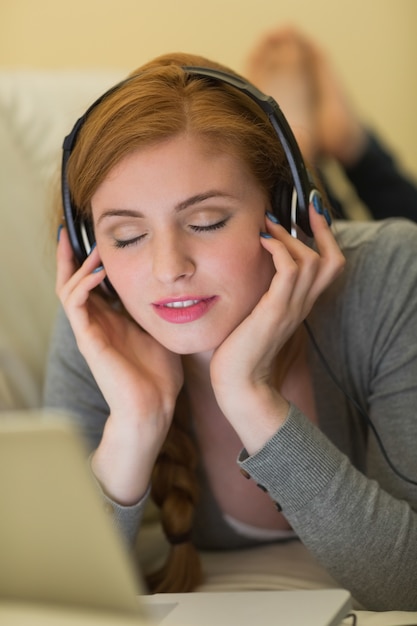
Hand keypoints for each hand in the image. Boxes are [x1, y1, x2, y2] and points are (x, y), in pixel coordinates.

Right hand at [56, 228, 182, 502]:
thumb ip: (160, 309)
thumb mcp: (162, 331)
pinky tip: (99, 272)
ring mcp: (90, 331)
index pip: (92, 283)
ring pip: (68, 289)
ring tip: (93, 248)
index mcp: (112, 320)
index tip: (96, 236)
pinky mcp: (89, 340)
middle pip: (72, 281)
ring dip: (77, 266)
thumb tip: (177, 287)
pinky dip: (83, 285)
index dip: (90, 260)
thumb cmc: (160, 374)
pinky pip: (76, 306)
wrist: (154, 407)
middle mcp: (97, 322)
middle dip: (71, 256)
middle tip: (72, 230)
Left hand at [210, 203, 344, 452]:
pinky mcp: (274, 312)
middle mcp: (301, 305)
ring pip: (311, 261)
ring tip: (269, 225)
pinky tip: (261, 242)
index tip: (310, 212)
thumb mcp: (256, 316)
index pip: (329, 265)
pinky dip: (279, 250)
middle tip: (291, 210)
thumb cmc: (241, 352)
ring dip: (290, 236)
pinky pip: (289, 271)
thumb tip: (251, 269)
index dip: (325, 237)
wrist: (240, 385)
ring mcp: (290, 308)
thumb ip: (263, 295)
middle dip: (316, 228)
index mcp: (299, 305)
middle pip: (331, 259)